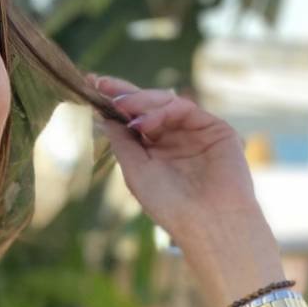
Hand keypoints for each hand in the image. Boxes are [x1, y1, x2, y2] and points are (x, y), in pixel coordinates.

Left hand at [86, 73, 263, 245]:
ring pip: (165, 103)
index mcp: (155, 150)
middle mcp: (174, 138)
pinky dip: (162, 111)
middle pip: (148, 106)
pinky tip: (144, 123)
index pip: (133, 120)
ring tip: (122, 107)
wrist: (207, 221)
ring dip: (140, 101)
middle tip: (101, 84)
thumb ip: (123, 142)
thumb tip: (104, 117)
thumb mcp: (135, 170)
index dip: (114, 104)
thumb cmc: (169, 204)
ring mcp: (195, 132)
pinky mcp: (215, 129)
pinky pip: (185, 109)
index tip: (92, 85)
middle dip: (124, 93)